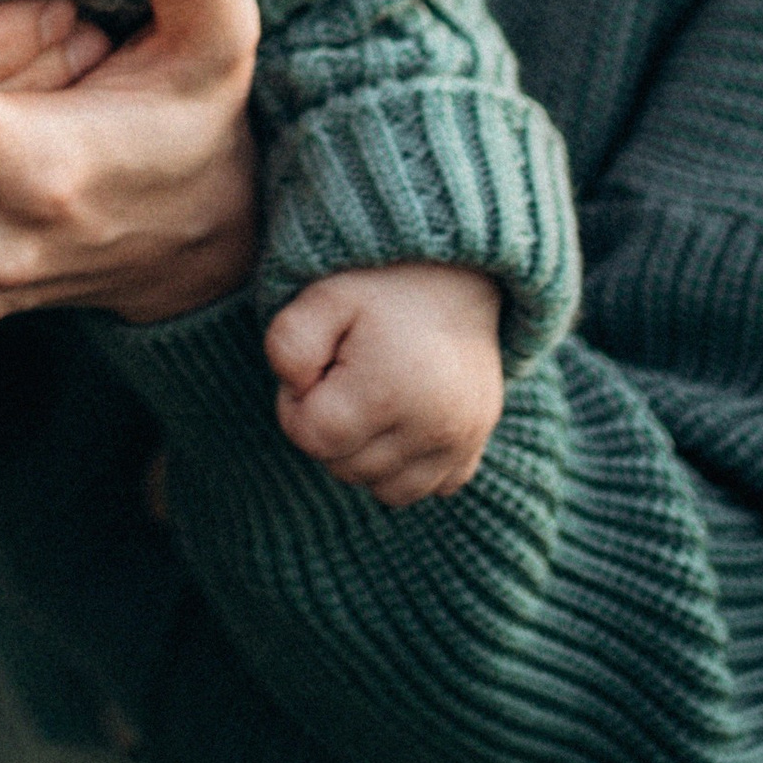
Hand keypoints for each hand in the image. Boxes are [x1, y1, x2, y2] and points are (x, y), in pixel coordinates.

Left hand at [263, 263, 503, 507]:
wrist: (455, 273)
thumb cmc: (379, 285)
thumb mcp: (322, 295)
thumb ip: (288, 343)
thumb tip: (294, 391)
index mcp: (386, 392)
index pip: (311, 437)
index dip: (296, 402)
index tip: (314, 367)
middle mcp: (430, 427)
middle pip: (344, 468)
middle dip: (328, 428)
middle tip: (339, 376)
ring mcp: (459, 443)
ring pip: (384, 489)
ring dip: (363, 454)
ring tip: (366, 400)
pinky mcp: (474, 448)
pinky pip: (428, 488)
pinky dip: (407, 467)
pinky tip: (399, 422)